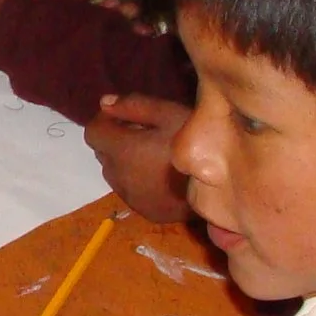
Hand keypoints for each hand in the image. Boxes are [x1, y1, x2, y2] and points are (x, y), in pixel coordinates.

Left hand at [86, 94, 190, 223]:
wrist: (222, 188)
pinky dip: (136, 180)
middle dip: (116, 140)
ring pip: (114, 173)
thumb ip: (134, 106)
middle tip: (145, 133)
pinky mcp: (144, 211)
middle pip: (102, 154)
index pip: (92, 132)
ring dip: (124, 161)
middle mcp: (120, 176)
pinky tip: (160, 174)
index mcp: (123, 150)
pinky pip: (128, 191)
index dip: (105, 121)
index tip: (126, 117)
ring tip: (153, 154)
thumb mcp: (170, 113)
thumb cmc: (197, 144)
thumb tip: (104, 103)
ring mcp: (131, 197)